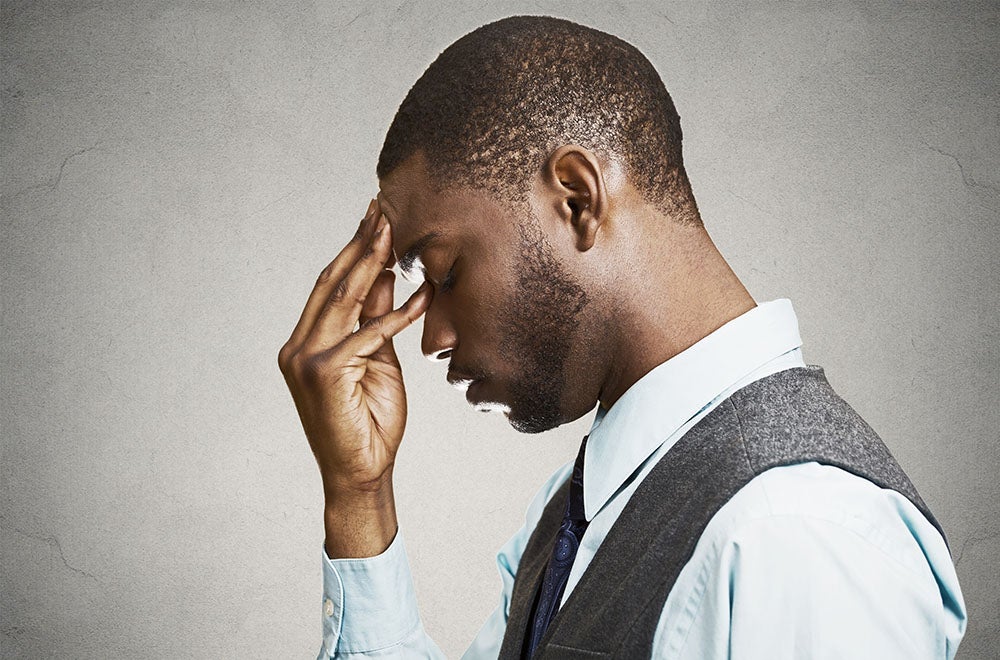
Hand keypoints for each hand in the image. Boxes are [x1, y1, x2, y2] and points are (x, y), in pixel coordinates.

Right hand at [278, 199, 430, 554]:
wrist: (360, 473)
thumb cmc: (369, 422)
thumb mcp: (376, 362)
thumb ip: (374, 321)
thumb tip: (384, 276)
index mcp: (303, 343)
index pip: (329, 286)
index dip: (352, 250)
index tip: (374, 219)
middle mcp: (297, 347)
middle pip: (332, 283)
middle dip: (360, 243)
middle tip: (383, 209)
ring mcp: (305, 359)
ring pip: (344, 298)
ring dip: (372, 261)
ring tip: (395, 229)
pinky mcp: (324, 373)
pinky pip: (368, 335)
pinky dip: (398, 315)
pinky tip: (423, 294)